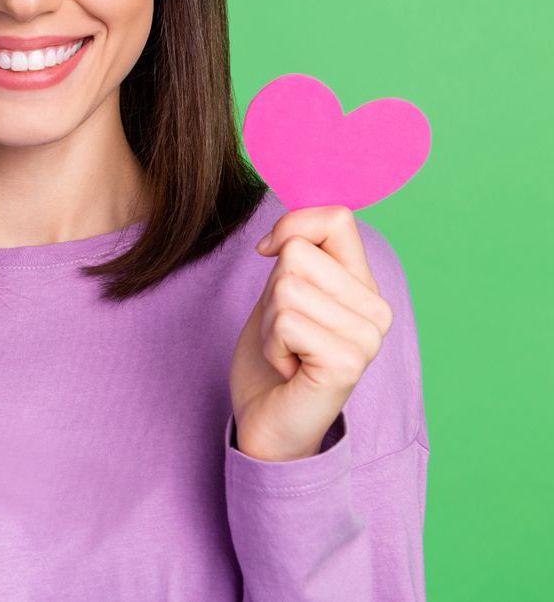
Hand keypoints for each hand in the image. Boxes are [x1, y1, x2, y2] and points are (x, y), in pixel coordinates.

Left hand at [229, 205, 393, 460]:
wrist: (268, 427)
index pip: (337, 217)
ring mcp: (368, 338)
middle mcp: (376, 310)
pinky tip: (290, 370)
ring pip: (286, 285)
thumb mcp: (282, 292)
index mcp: (363, 287)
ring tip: (287, 351)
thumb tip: (288, 221)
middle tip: (285, 332)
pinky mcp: (348, 363)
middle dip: (271, 291)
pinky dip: (272, 345)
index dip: (292, 226)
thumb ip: (297, 252)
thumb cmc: (273, 358)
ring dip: (269, 322)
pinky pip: (286, 320)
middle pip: (298, 251)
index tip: (269, 254)